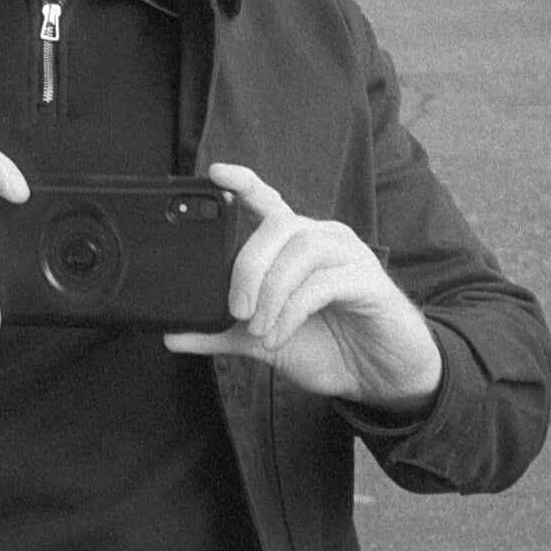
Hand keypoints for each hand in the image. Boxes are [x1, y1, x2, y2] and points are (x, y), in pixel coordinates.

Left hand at [165, 163, 441, 407]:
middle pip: (279, 226)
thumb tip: (172, 335)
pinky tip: (280, 334)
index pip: (270, 203)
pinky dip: (294, 310)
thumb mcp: (262, 341)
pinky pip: (325, 283)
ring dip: (272, 291)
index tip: (215, 173)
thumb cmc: (326, 347)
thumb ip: (220, 334)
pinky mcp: (369, 282)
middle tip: (236, 310)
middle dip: (248, 266)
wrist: (378, 377)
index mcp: (296, 246)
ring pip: (301, 250)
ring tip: (259, 329)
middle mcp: (324, 240)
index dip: (245, 184)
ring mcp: (350, 257)